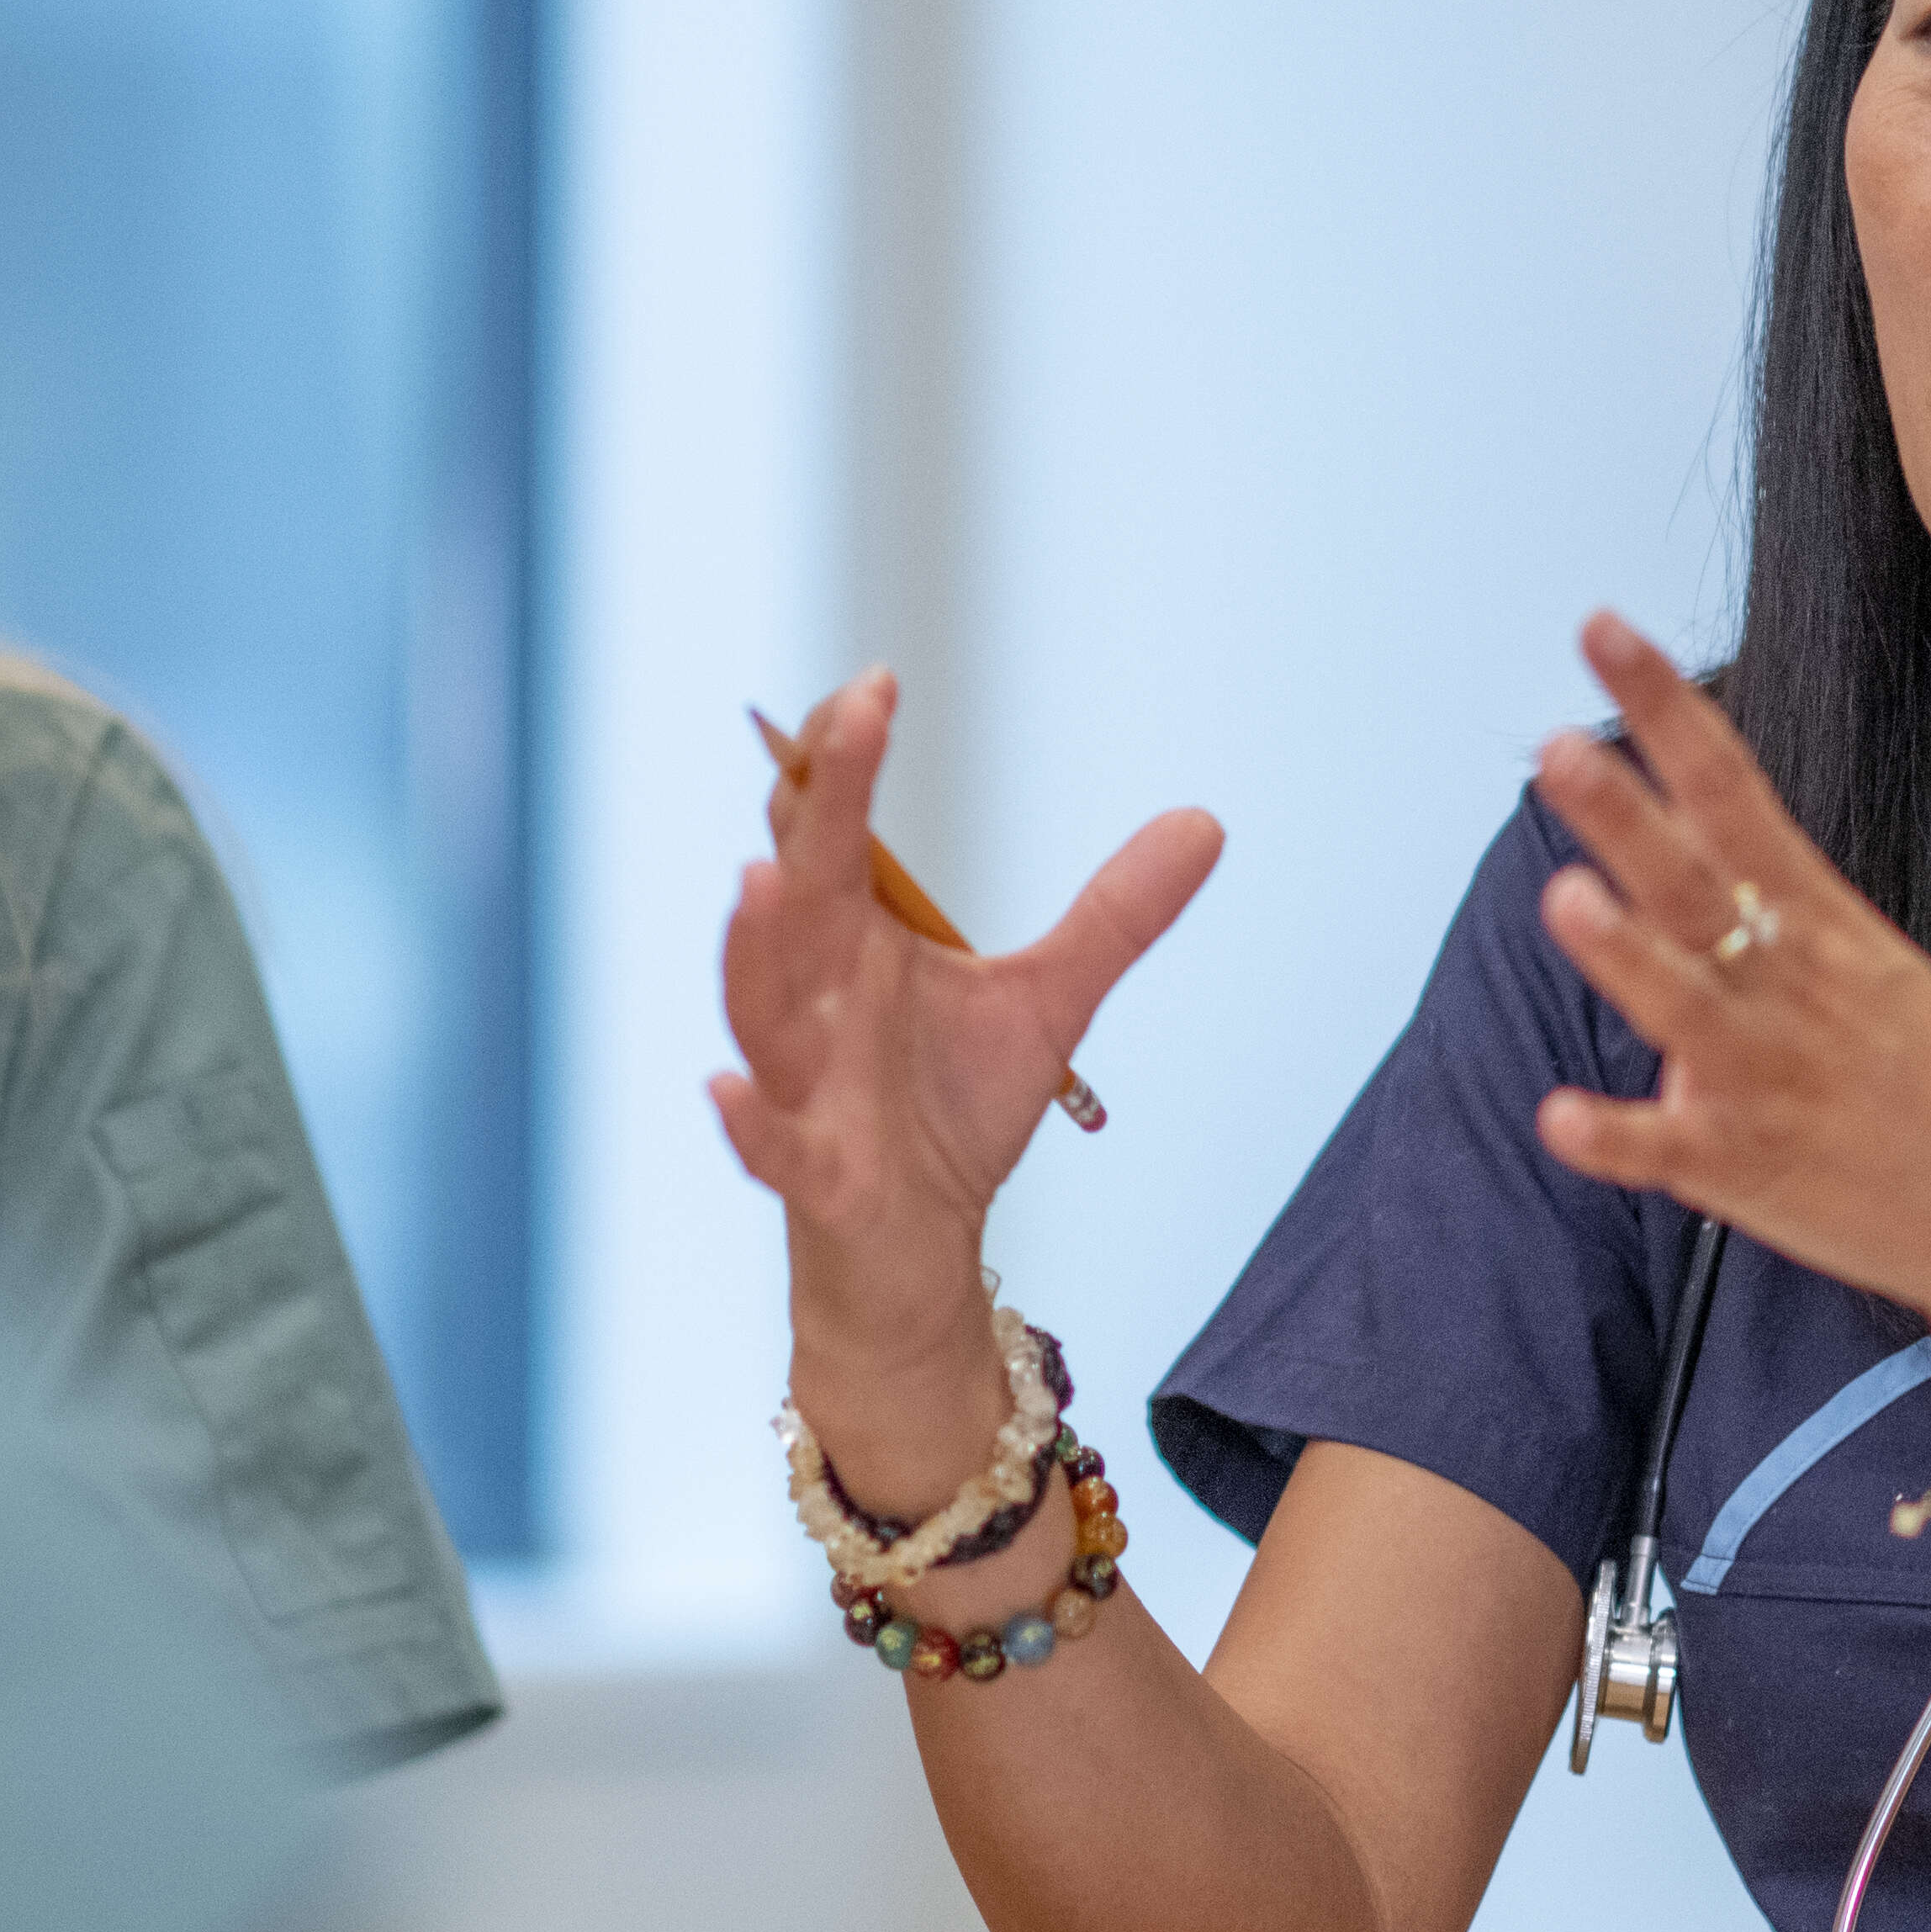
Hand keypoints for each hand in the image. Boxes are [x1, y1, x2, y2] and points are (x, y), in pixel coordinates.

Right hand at [709, 670, 1216, 1483]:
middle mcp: (816, 996)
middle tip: (846, 720)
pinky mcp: (813, 1170)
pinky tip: (725, 1089)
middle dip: (817, 805)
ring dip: (754, 945)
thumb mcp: (1049, 1000)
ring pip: (761, 1004)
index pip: (830, 828)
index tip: (879, 684)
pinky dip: (747, 1120)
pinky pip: (768, 1142)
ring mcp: (804, 1082)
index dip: (842, 757)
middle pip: (799, 886)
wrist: (916, 1247)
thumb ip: (1114, 914)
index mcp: (855, 941)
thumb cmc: (950, 1112)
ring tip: (763, 875)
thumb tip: (1205, 823)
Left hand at [1516, 615, 1930, 1408]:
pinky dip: (1615, 1135)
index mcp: (1824, 925)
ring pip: (1682, 1002)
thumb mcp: (1888, 983)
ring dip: (1625, 953)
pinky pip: (1668, 1150)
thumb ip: (1780, 941)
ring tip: (1565, 896)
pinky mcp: (1751, 1170)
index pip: (1732, 786)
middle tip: (1559, 746)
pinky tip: (1559, 1116)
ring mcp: (1768, 1078)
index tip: (1604, 629)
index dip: (1663, 707)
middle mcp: (1790, 988)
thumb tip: (1692, 915)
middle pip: (1696, 881)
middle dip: (1628, 814)